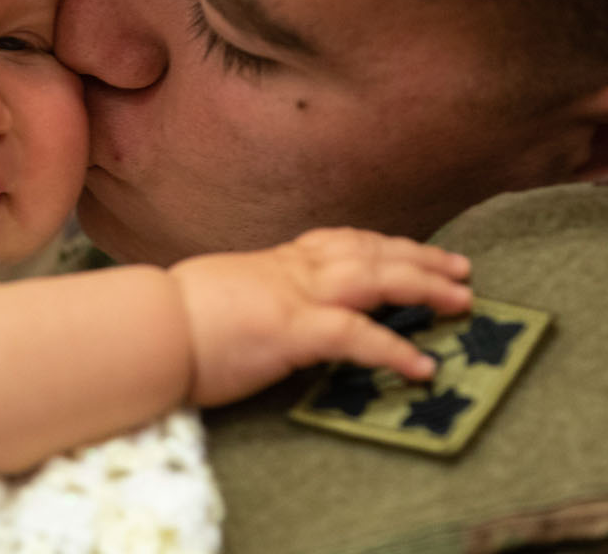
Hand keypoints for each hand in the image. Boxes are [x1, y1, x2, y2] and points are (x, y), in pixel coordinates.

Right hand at [168, 228, 471, 406]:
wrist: (145, 327)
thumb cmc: (169, 319)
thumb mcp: (220, 293)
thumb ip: (252, 294)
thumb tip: (260, 309)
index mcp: (273, 262)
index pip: (340, 242)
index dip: (383, 245)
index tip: (413, 251)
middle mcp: (291, 269)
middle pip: (370, 251)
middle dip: (421, 259)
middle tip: (462, 271)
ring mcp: (294, 295)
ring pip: (376, 277)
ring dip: (425, 287)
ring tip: (462, 302)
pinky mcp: (293, 330)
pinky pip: (356, 335)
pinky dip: (393, 348)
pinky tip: (421, 365)